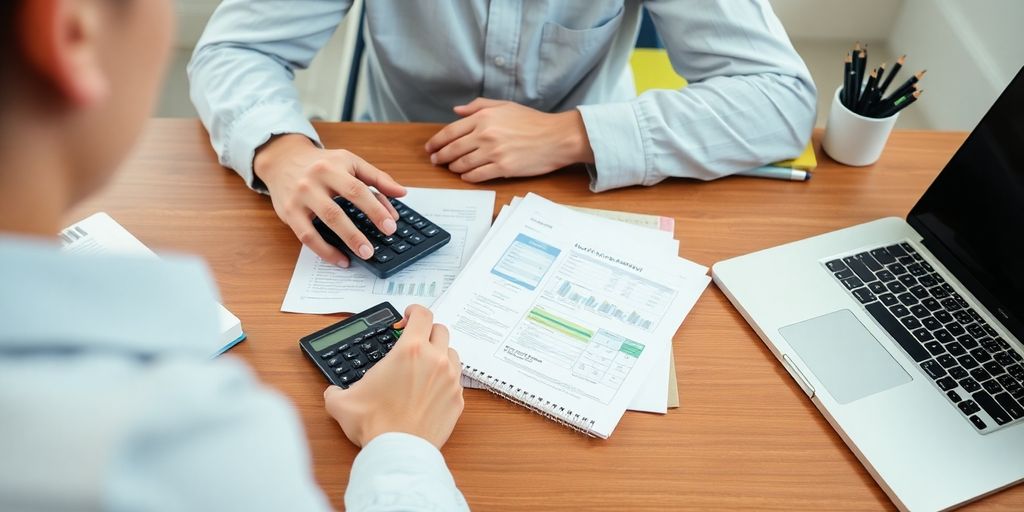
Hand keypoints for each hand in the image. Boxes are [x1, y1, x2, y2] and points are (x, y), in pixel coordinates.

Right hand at [253, 134, 406, 266]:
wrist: (283, 159)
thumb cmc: (322, 163)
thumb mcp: (350, 162)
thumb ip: (376, 178)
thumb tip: (402, 192)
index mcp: (332, 167)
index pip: (357, 190)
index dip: (375, 210)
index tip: (390, 226)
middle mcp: (313, 182)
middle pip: (336, 211)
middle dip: (356, 233)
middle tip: (373, 249)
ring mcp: (299, 198)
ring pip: (321, 225)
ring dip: (343, 242)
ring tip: (362, 255)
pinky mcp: (289, 212)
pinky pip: (306, 237)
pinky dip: (324, 251)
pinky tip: (340, 259)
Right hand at [323, 305, 463, 448]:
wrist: (398, 452)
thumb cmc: (375, 424)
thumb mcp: (342, 402)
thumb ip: (336, 390)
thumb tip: (333, 392)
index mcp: (410, 351)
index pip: (423, 315)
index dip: (414, 311)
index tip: (408, 316)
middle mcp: (435, 360)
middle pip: (440, 330)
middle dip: (427, 332)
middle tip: (414, 342)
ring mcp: (450, 380)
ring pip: (451, 353)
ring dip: (439, 354)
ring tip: (424, 367)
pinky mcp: (457, 400)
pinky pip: (456, 381)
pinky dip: (445, 380)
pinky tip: (430, 391)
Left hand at [424, 98, 594, 182]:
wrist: (557, 137)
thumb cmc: (533, 121)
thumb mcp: (505, 106)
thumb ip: (479, 106)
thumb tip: (457, 110)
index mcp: (484, 117)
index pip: (450, 131)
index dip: (436, 142)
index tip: (431, 148)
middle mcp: (485, 134)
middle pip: (452, 149)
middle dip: (440, 157)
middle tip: (435, 161)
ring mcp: (494, 152)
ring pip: (462, 164)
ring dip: (454, 167)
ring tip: (452, 168)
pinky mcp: (503, 168)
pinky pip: (477, 175)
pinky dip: (468, 176)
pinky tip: (466, 175)